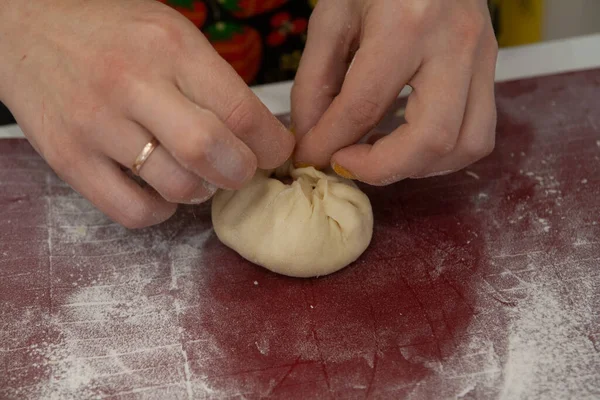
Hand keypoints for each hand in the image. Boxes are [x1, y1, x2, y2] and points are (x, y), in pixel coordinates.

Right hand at [0, 0, 293, 226]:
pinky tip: (160, 188)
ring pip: (177, 187)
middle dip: (242, 173)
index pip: (242, 112)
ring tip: (195, 173)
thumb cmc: (111, 33)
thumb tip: (259, 135)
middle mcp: (133, 84)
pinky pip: (134, 211)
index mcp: (170, 47)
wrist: (25, 28)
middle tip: (240, 170)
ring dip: (201, 191)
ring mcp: (96, 125)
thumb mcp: (170, 33)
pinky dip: (161, 210)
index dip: (272, 145)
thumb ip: (213, 81)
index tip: (276, 152)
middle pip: (212, 153)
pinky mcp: (69, 159)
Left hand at [292, 0, 497, 184]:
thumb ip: (315, 83)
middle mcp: (454, 44)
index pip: (364, 106)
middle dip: (381, 169)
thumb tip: (312, 139)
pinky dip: (440, 152)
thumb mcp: (332, 17)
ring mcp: (483, 57)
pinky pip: (478, 132)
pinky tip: (406, 140)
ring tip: (379, 154)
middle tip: (347, 162)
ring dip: (417, 166)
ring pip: (466, 145)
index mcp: (405, 23)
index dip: (328, 144)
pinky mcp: (492, 68)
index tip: (309, 158)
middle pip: (431, 139)